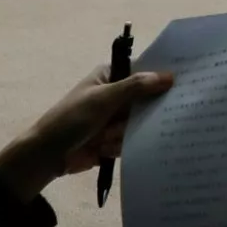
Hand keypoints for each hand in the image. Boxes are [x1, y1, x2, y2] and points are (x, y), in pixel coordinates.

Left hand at [0, 65, 174, 201]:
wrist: (47, 156)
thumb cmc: (72, 119)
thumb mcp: (104, 99)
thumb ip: (136, 87)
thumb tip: (169, 76)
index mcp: (111, 76)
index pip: (144, 70)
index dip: (161, 76)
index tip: (179, 84)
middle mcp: (116, 95)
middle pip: (147, 100)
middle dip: (140, 114)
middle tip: (138, 119)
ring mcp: (115, 119)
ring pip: (140, 124)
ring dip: (124, 133)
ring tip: (104, 138)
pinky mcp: (114, 140)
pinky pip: (132, 141)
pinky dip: (119, 146)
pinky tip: (104, 149)